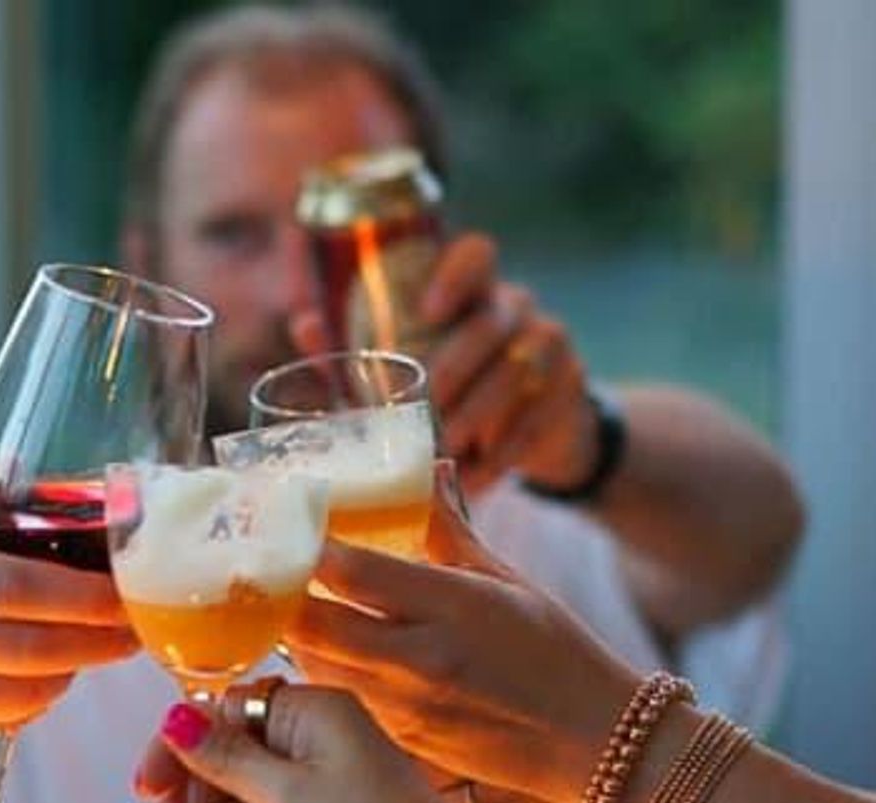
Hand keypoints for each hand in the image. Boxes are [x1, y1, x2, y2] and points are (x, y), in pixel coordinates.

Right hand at [0, 522, 134, 789]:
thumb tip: (20, 481)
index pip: (24, 585)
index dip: (94, 596)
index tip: (134, 592)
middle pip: (36, 644)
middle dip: (98, 642)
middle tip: (137, 632)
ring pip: (18, 694)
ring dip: (61, 678)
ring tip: (81, 657)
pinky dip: (17, 709)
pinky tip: (27, 689)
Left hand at [287, 498, 639, 802]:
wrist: (591, 741)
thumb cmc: (555, 652)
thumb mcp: (506, 579)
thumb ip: (451, 528)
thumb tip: (428, 471)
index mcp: (450, 605)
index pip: (351, 570)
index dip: (304, 545)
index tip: (281, 521)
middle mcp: (419, 658)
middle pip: (311, 623)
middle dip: (276, 593)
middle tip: (260, 566)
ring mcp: (404, 706)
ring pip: (313, 665)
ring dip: (292, 633)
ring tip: (284, 602)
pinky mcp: (398, 740)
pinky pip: (338, 699)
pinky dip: (321, 670)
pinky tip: (323, 647)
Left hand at [297, 232, 596, 495]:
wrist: (536, 428)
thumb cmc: (455, 390)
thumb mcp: (411, 367)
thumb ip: (362, 347)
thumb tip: (305, 324)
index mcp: (474, 291)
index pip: (477, 255)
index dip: (455, 274)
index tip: (426, 312)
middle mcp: (516, 308)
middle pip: (491, 325)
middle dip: (456, 370)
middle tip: (425, 412)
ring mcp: (551, 346)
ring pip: (518, 373)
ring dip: (478, 416)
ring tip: (446, 452)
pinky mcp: (570, 390)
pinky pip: (538, 418)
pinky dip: (503, 451)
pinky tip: (478, 475)